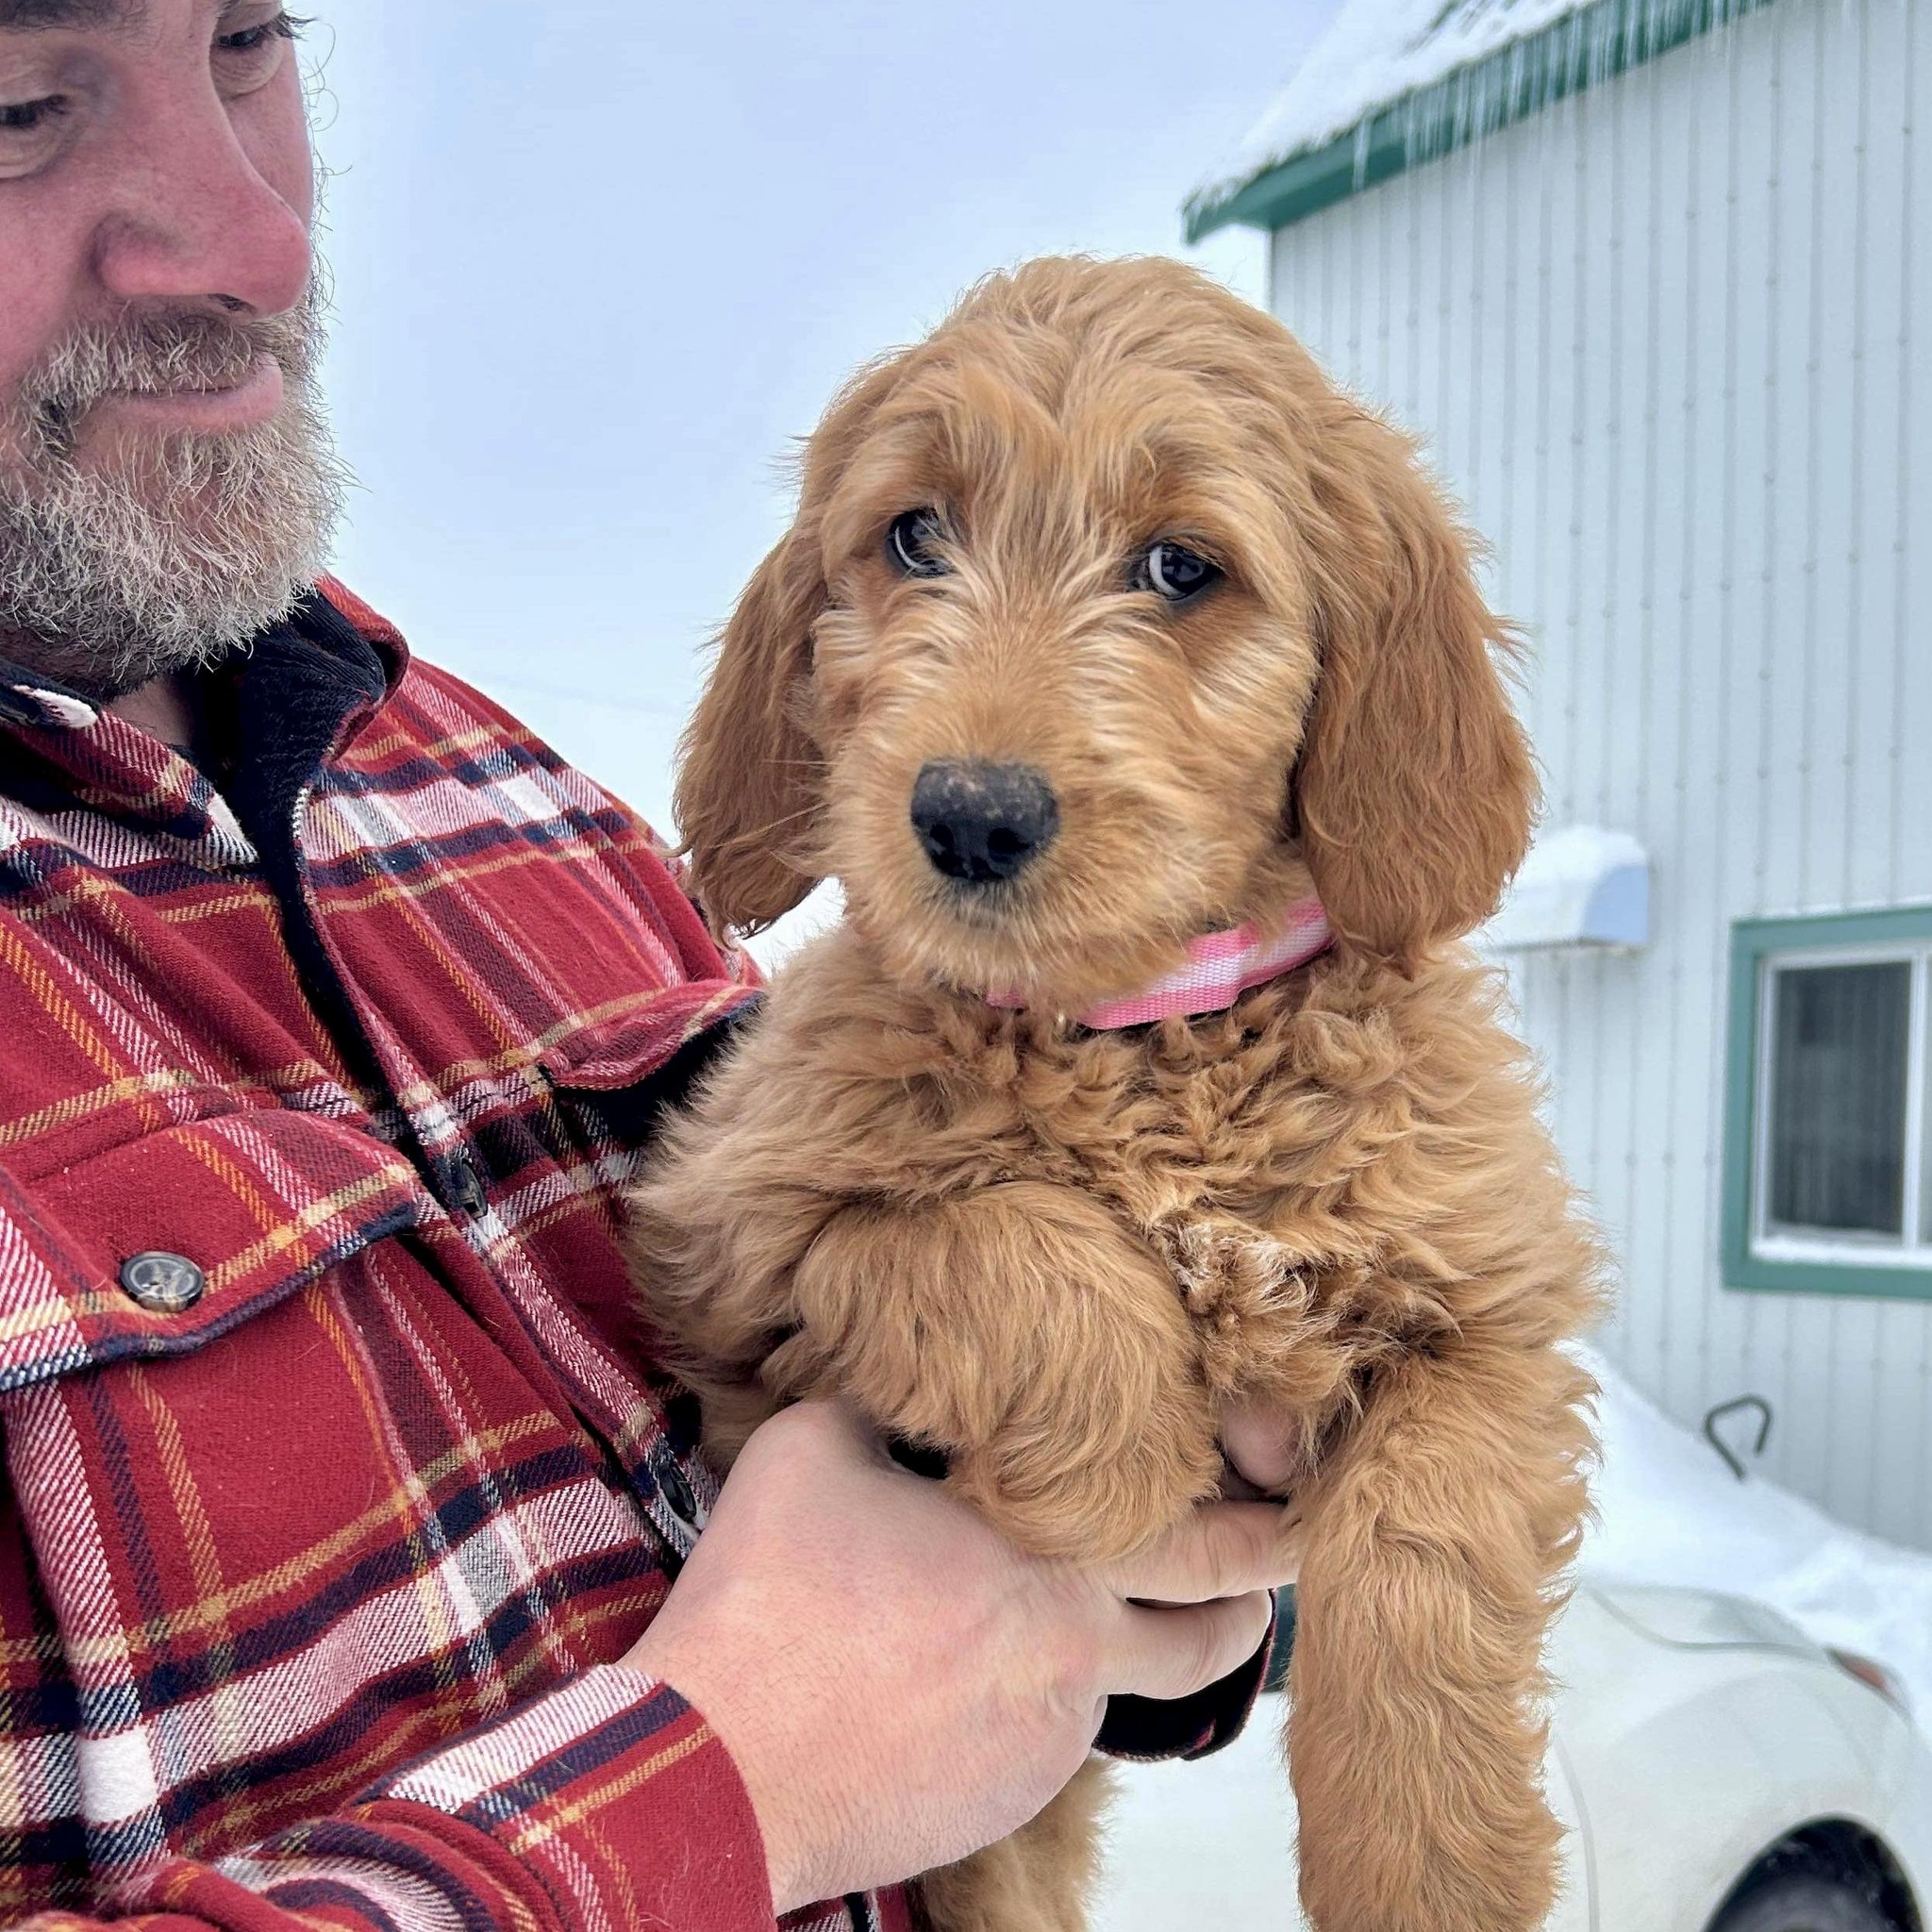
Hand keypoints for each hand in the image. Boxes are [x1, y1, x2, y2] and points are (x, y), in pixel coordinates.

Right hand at [624, 1399, 1293, 1913]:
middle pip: (1215, 1632)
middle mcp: (1079, 1652)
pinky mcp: (1008, 1797)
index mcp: (1054, 1550)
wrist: (724, 1767)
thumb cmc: (771, 1596)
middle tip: (1278, 1568)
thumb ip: (894, 1414)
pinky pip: (1050, 1734)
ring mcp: (1048, 1737)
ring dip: (1140, 1649)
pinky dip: (1036, 1696)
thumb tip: (913, 1403)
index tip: (1283, 1497)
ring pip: (1130, 1691)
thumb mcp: (819, 1446)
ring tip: (1103, 1611)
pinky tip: (965, 1670)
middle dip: (1259, 1594)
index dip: (1262, 1518)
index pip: (1207, 1535)